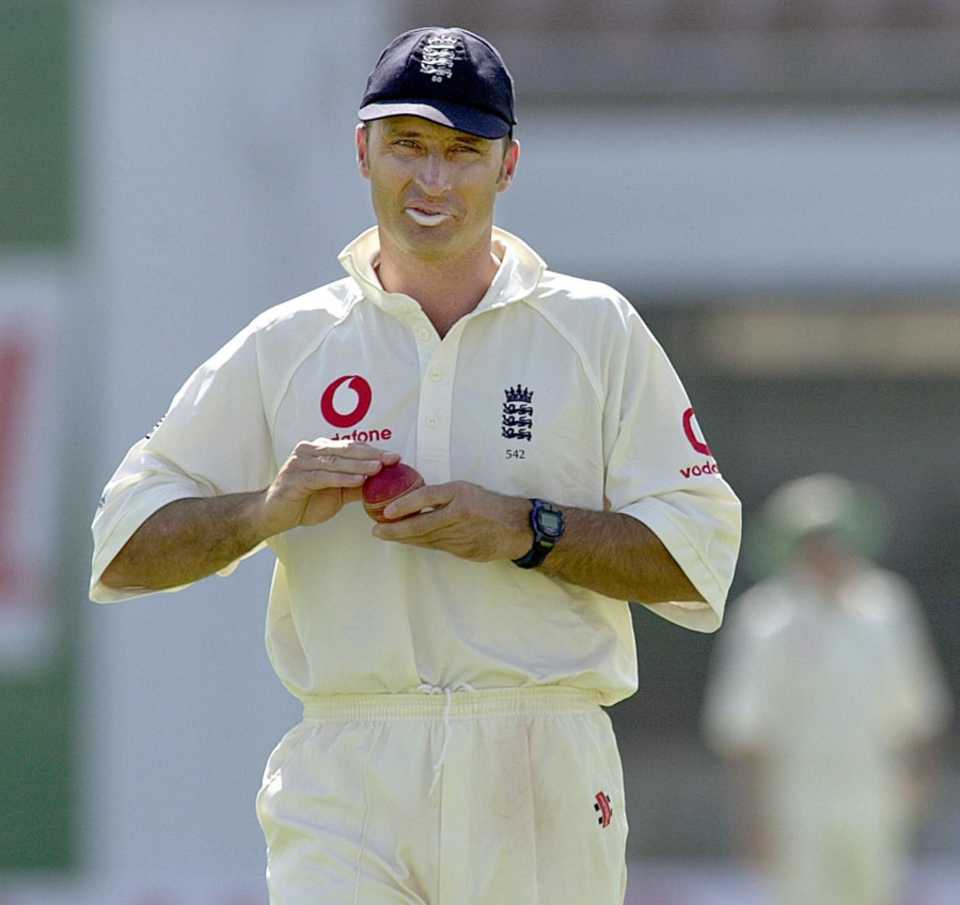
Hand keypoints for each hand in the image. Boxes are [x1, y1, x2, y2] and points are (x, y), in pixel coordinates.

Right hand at [257, 439, 400, 536]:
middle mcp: (309, 451)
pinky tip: (359, 481)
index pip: (351, 447)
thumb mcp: (336, 492)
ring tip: (378, 468)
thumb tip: (385, 483)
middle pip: (345, 450)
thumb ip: (356, 484)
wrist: (273, 515)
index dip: (374, 451)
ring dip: (358, 465)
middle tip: (392, 459)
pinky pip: (323, 476)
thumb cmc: (304, 500)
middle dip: (371, 454)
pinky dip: (342, 478)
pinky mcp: (295, 478)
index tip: (395, 457)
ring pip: (335, 461)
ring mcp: (300, 463)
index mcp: (319, 450)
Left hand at [371, 481, 530, 562]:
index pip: (427, 497)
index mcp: (460, 494)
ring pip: (425, 539)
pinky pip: (436, 546)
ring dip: (403, 538)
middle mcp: (459, 515)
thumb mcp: (467, 490)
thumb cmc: (489, 504)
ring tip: (384, 535)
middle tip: (376, 531)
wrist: (516, 527)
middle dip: (394, 530)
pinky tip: (406, 542)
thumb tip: (412, 501)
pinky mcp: (462, 550)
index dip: (405, 505)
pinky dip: (419, 544)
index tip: (385, 512)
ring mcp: (461, 536)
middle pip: (421, 525)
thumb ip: (442, 496)